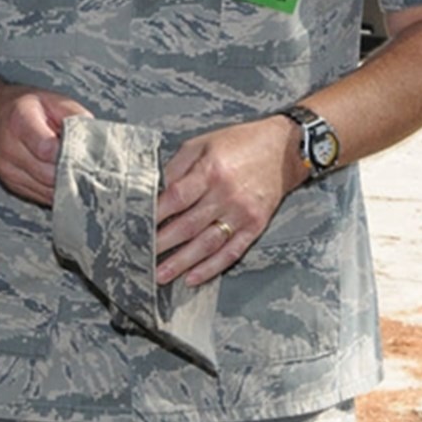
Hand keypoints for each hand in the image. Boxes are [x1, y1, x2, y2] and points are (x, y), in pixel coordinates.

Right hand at [0, 83, 92, 205]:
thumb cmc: (20, 106)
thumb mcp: (51, 99)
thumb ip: (74, 115)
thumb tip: (95, 137)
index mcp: (20, 122)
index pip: (47, 149)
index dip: (70, 154)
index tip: (86, 153)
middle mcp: (10, 149)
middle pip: (49, 174)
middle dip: (72, 171)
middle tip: (90, 166)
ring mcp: (9, 170)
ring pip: (47, 190)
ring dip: (66, 184)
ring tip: (78, 172)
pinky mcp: (12, 185)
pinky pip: (41, 196)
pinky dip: (56, 191)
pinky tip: (65, 179)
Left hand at [153, 117, 297, 284]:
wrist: (283, 149)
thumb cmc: (241, 143)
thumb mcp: (204, 143)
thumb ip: (178, 166)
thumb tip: (156, 191)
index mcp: (211, 170)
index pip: (176, 197)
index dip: (155, 214)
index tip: (139, 226)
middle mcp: (226, 194)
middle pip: (188, 225)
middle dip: (162, 244)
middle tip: (142, 256)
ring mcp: (242, 213)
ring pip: (207, 244)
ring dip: (182, 263)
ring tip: (161, 275)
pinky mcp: (255, 226)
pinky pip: (231, 252)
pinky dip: (211, 268)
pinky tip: (193, 278)